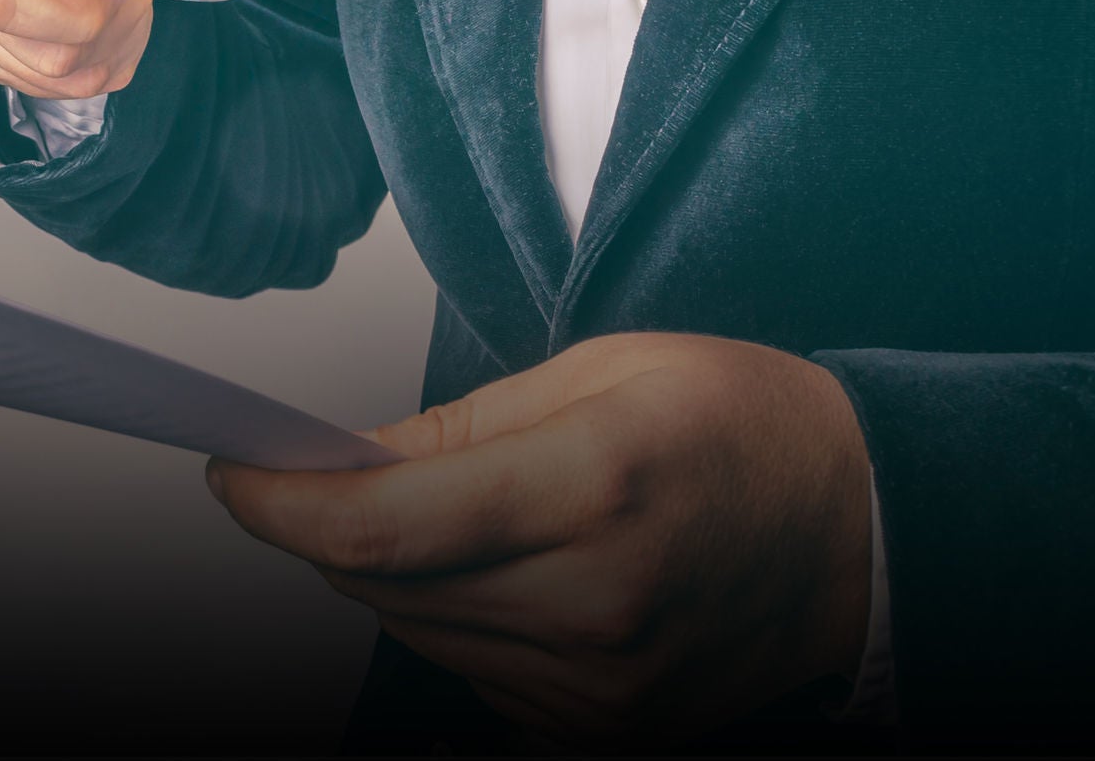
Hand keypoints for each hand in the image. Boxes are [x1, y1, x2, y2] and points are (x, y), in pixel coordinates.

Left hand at [206, 332, 873, 745]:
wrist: (860, 531)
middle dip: (335, 527)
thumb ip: (457, 423)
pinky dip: (458, 625)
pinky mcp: (607, 735)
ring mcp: (602, 688)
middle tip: (346, 472)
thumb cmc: (739, 428)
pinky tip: (516, 576)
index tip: (234, 473)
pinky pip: (472, 681)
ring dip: (399, 575)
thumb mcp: (599, 369)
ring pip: (416, 634)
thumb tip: (344, 460)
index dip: (282, 504)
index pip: (381, 524)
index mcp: (591, 487)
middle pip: (382, 584)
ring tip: (475, 514)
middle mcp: (593, 604)